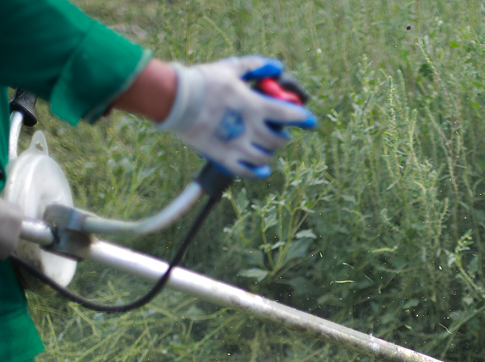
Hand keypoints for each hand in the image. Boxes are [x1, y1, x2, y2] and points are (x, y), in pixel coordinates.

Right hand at [157, 56, 315, 178]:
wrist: (173, 99)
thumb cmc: (203, 81)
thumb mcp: (231, 68)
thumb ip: (255, 66)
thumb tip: (276, 67)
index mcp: (254, 106)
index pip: (288, 115)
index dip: (303, 119)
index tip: (311, 122)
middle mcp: (249, 129)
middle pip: (278, 140)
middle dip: (282, 136)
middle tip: (279, 133)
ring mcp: (236, 145)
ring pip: (265, 157)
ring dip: (270, 152)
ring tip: (266, 147)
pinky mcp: (223, 157)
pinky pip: (247, 171)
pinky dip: (258, 172)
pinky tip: (264, 168)